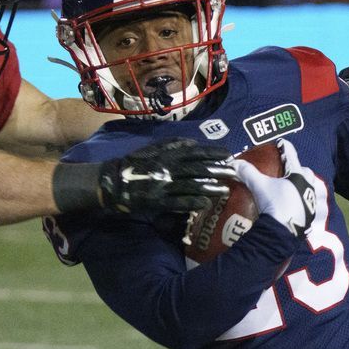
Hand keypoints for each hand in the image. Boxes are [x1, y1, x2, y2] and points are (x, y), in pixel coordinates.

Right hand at [99, 138, 233, 212]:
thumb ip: (172, 144)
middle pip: (197, 169)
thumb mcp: (153, 148)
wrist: (114, 181)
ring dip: (209, 188)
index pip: (195, 152)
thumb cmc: (135, 163)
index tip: (228, 154)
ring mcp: (163, 185)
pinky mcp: (158, 201)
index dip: (212, 153)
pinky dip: (192, 203)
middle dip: (217, 170)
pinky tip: (205, 204)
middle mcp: (167, 168)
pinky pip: (178, 202)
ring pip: (191, 186)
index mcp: (167, 154)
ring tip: (225, 190)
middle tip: (233, 172)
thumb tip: (194, 143)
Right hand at [234, 139, 316, 235]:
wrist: (282, 232)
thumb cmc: (274, 204)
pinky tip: (297, 206)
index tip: (280, 142)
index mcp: (298, 174)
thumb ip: (247, 172)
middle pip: (306, 171)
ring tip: (295, 188)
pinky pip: (311, 205)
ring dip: (305, 185)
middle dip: (298, 169)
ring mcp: (312, 201)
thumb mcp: (259, 186)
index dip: (284, 146)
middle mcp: (309, 185)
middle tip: (287, 170)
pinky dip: (305, 202)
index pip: (291, 154)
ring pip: (312, 188)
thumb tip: (234, 163)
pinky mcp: (312, 216)